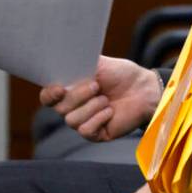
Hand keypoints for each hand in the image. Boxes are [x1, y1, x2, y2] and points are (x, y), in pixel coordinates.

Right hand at [39, 56, 161, 141]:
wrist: (143, 88)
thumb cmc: (121, 75)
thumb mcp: (99, 63)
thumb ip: (79, 63)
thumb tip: (63, 58)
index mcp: (70, 90)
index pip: (48, 97)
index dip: (49, 94)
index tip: (60, 88)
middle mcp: (74, 108)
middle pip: (60, 108)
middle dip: (78, 95)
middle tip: (97, 86)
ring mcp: (84, 122)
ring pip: (72, 120)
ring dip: (91, 107)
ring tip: (106, 99)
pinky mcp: (96, 134)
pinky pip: (85, 130)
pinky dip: (99, 118)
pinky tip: (110, 111)